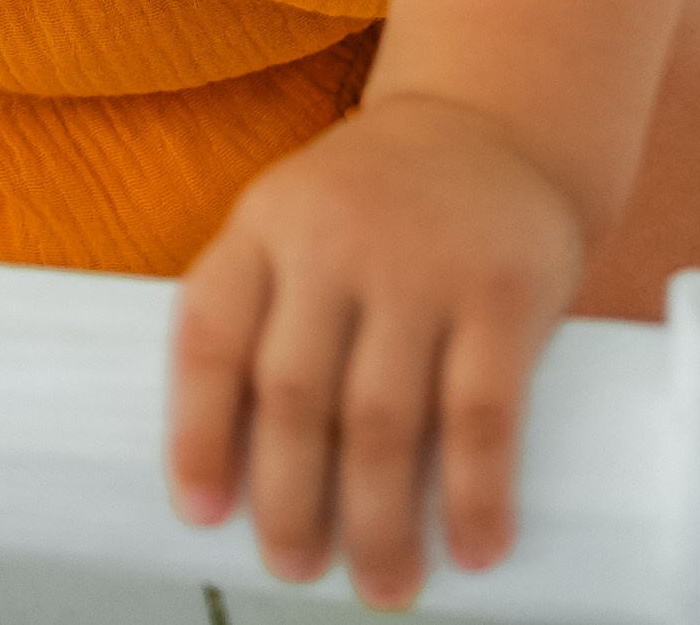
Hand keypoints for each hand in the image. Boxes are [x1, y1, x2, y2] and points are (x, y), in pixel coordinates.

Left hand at [168, 92, 586, 607]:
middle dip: (289, 500)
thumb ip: (269, 313)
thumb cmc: (379, 201)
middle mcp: (335, 239)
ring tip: (382, 585)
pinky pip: (481, 411)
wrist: (494, 120)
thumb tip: (241, 472)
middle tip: (295, 567)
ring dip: (378, 521)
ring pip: (381, 418)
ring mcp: (422, 264)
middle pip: (294, 393)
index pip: (212, 331)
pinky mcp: (503, 291)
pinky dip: (475, 492)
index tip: (200, 514)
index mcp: (268, 223)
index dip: (197, 430)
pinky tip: (474, 547)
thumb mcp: (297, 218)